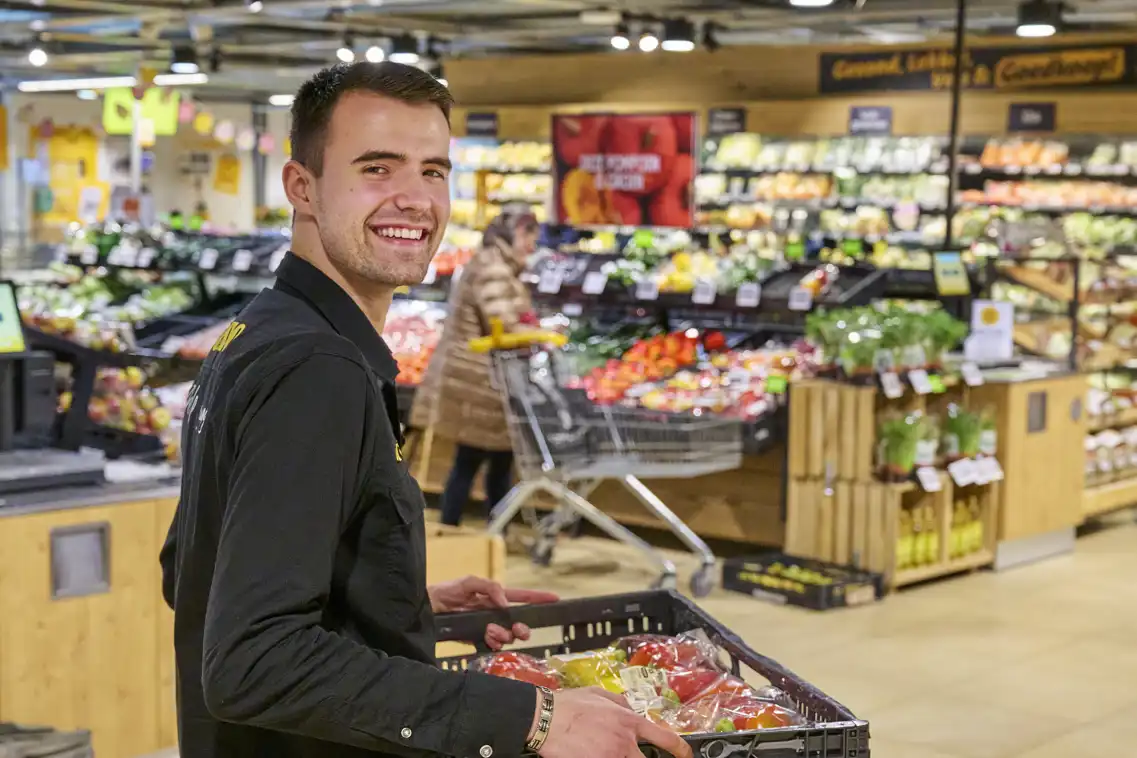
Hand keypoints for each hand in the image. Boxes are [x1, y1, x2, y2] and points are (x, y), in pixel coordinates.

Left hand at [427, 575, 557, 650]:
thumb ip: (490, 588)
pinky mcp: (478, 640)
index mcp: (496, 597)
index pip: (522, 598)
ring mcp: (488, 628)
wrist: (429, 608)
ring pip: (508, 637)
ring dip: (503, 634)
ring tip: (489, 629)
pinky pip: (494, 646)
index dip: (538, 598)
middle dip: (523, 628)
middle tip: (518, 629)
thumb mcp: (469, 582)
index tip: (555, 599)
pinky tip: (485, 636)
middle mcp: (495, 614)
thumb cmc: (448, 591)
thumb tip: (504, 603)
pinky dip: (493, 642)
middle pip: (520, 624)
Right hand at [537, 688, 691, 757]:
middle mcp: (624, 740)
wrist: (546, 720)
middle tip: (631, 754)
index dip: (680, 749)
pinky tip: (592, 754)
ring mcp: (612, 756)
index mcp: (628, 720)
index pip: (665, 737)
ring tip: (603, 748)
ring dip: (619, 757)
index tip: (684, 754)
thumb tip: (629, 706)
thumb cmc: (568, 705)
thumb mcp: (598, 693)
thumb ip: (619, 701)